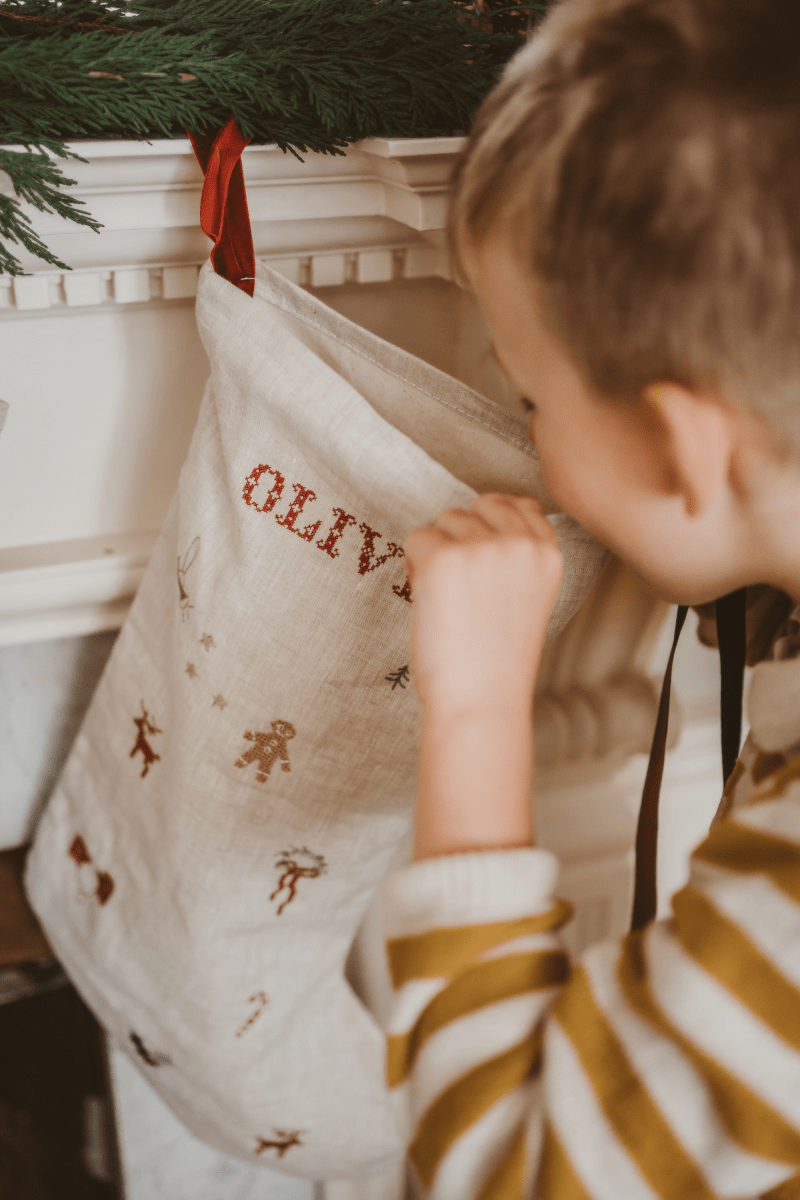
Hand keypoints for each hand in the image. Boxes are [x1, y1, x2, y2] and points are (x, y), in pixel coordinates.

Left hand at [405, 493, 562, 718]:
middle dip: (460, 537)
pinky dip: (413, 568)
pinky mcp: (443, 558)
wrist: (480, 701)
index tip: (480, 554)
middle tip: (459, 585)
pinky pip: (415, 539)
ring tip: (446, 599)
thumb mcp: (529, 599)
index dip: (491, 524)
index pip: (521, 504)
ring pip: (443, 521)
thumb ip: (516, 558)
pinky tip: (429, 602)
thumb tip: (481, 522)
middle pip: (476, 507)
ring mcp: (482, 547)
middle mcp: (519, 543)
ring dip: (435, 552)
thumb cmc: (497, 662)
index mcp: (548, 553)